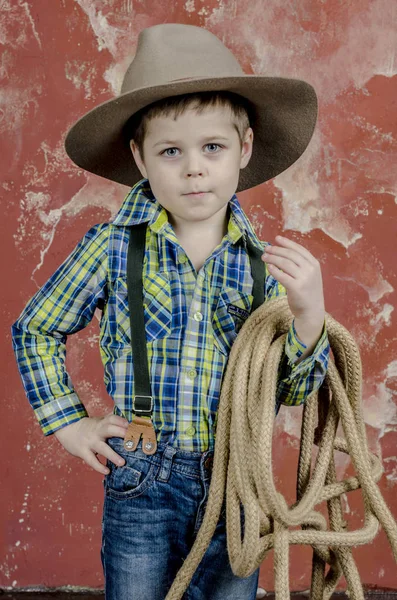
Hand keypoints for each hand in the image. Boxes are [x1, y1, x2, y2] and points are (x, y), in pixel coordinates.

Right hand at [53, 413, 129, 474]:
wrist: (67, 428)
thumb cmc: (90, 427)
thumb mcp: (100, 421)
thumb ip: (113, 423)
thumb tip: (133, 424)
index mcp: (102, 422)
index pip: (113, 419)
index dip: (123, 422)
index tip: (134, 426)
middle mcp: (97, 431)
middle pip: (109, 429)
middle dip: (121, 433)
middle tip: (133, 440)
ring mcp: (90, 442)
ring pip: (102, 448)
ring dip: (112, 455)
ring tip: (122, 463)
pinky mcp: (83, 451)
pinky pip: (91, 460)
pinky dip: (99, 466)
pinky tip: (107, 471)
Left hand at [262, 235, 324, 356]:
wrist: (312, 311)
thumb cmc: (308, 292)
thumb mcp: (309, 275)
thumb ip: (300, 264)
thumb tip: (282, 252)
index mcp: (314, 264)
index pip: (299, 249)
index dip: (287, 243)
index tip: (276, 239)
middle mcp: (310, 269)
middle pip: (290, 255)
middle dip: (276, 250)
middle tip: (266, 249)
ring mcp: (304, 278)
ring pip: (285, 263)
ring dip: (272, 258)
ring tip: (264, 257)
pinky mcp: (296, 288)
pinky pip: (282, 275)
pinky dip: (274, 270)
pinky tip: (268, 267)